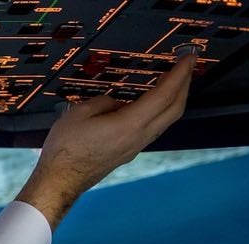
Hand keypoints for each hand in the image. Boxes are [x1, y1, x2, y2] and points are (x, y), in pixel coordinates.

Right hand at [16, 54, 195, 228]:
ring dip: (174, 99)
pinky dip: (160, 111)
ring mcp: (135, 147)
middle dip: (185, 85)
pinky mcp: (128, 152)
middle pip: (174, 109)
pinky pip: (153, 128)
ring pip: (166, 120)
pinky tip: (152, 105)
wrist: (59, 180)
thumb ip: (104, 101)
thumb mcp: (80, 113)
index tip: (188, 58)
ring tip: (173, 83)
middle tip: (187, 67)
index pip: (164, 94)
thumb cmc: (65, 150)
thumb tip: (115, 103)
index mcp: (130, 124)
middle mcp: (139, 137)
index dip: (179, 74)